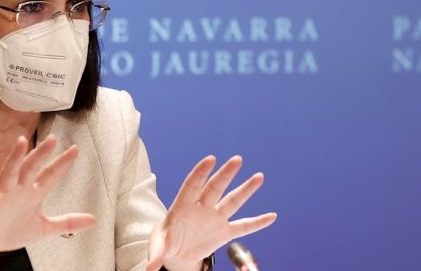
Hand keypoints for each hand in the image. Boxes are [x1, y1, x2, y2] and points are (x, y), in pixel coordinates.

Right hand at [0, 135, 96, 256]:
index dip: (62, 163)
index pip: (50, 175)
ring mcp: (3, 196)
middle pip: (31, 168)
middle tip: (52, 139)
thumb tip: (94, 220)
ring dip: (15, 158)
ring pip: (10, 173)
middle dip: (41, 154)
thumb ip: (68, 222)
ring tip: (22, 142)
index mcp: (34, 193)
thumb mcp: (45, 228)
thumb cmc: (15, 230)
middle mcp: (19, 190)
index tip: (75, 149)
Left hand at [146, 155, 276, 270]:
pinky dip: (257, 223)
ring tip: (259, 176)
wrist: (177, 254)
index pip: (192, 185)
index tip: (211, 159)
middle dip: (225, 174)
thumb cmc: (165, 242)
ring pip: (232, 201)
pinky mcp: (223, 232)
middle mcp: (202, 208)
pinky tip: (271, 216)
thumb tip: (148, 268)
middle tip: (237, 159)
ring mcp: (214, 218)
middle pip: (215, 188)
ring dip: (246, 190)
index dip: (201, 172)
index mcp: (183, 206)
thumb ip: (156, 254)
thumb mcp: (158, 246)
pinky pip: (243, 227)